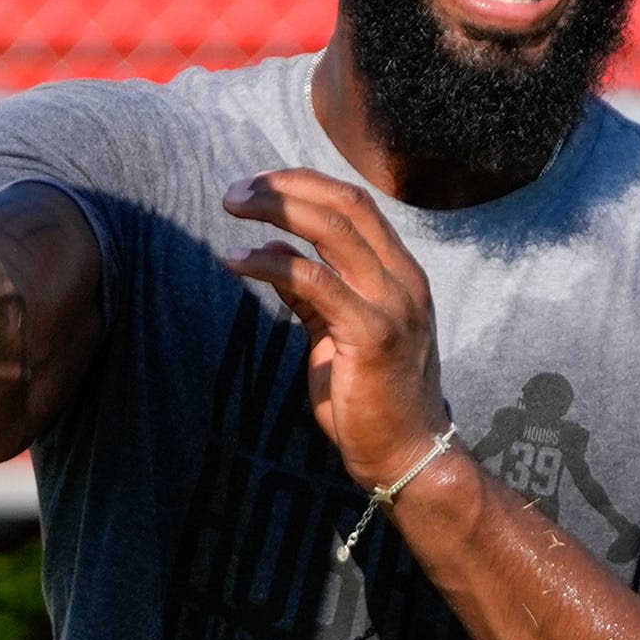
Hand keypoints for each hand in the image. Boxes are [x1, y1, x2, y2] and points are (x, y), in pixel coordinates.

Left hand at [221, 170, 447, 490]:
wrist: (406, 455)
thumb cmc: (371, 400)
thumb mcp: (338, 333)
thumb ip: (315, 293)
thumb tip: (276, 251)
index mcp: (402, 276)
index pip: (355, 205)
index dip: (305, 184)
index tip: (260, 185)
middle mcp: (404, 282)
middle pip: (346, 204)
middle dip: (287, 186)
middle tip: (237, 192)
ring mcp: (393, 306)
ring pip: (332, 231)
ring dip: (276, 210)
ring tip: (232, 208)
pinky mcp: (371, 334)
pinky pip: (314, 282)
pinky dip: (270, 264)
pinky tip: (236, 261)